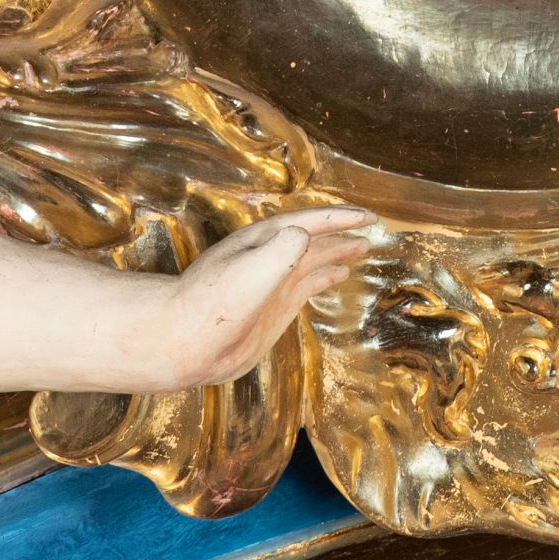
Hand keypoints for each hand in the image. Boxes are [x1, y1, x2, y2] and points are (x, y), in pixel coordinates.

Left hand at [156, 206, 376, 389]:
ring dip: (337, 251)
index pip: (310, 222)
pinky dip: (327, 277)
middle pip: (313, 237)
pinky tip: (340, 275)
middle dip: (342, 231)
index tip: (370, 216)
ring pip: (313, 260)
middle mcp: (269, 257)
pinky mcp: (273, 307)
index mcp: (264, 241)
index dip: (341, 218)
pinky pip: (308, 284)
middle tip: (372, 227)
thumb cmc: (212, 306)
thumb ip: (279, 251)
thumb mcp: (248, 272)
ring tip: (362, 247)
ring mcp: (272, 282)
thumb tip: (305, 234)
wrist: (186, 343)